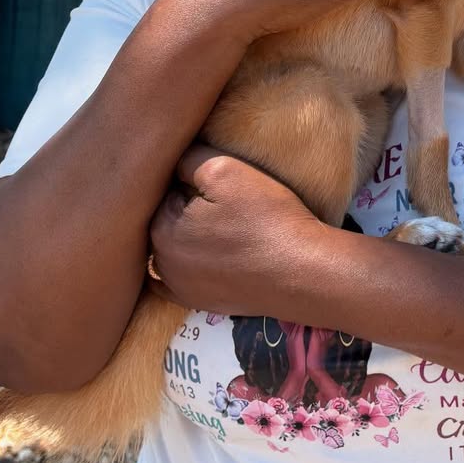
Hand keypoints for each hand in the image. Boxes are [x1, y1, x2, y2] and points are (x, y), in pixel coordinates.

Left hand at [147, 145, 326, 316]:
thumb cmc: (265, 217)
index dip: (189, 180)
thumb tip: (170, 160)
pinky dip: (186, 267)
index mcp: (162, 227)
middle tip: (224, 202)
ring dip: (188, 236)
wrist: (301, 272)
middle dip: (185, 208)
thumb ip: (187, 160)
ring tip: (224, 227)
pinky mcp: (199, 303)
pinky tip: (204, 257)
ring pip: (173, 249)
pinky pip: (177, 282)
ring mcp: (179, 288)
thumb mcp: (224, 169)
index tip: (216, 182)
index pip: (165, 190)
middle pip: (167, 220)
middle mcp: (162, 262)